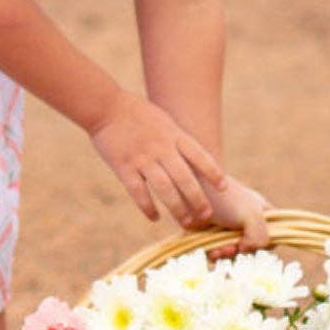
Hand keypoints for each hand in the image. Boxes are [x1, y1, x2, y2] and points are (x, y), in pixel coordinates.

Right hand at [89, 89, 225, 230]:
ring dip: (178, 209)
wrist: (104, 106)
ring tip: (186, 223)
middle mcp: (161, 148)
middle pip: (186, 178)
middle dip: (199, 200)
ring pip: (166, 189)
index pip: (199, 156)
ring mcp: (142, 158)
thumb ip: (174, 136)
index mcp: (173, 134)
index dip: (213, 173)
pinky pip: (139, 192)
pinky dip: (148, 207)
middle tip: (207, 216)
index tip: (224, 188)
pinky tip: (154, 218)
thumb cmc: (133, 111)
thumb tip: (189, 153)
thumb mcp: (162, 118)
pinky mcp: (124, 166)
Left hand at [202, 177, 271, 258]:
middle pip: (252, 250)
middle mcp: (247, 224)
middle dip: (242, 253)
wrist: (189, 191)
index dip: (263, 246)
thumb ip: (261, 236)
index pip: (273, 237)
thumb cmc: (224, 198)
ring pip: (234, 254)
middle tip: (232, 248)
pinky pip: (217, 254)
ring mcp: (228, 231)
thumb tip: (246, 250)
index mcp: (262, 214)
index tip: (251, 244)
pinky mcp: (210, 237)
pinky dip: (215, 255)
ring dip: (227, 256)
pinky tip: (211, 251)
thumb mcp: (251, 214)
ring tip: (218, 250)